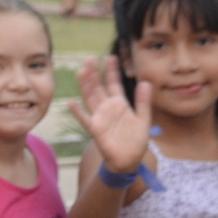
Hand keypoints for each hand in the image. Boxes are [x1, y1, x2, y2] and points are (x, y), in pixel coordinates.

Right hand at [68, 56, 152, 180]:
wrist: (129, 160)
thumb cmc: (136, 140)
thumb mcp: (144, 119)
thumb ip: (143, 101)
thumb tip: (146, 82)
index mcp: (119, 104)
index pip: (113, 83)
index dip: (112, 71)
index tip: (110, 57)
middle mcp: (107, 108)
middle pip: (98, 87)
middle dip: (94, 73)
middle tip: (90, 58)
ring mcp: (100, 117)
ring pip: (90, 97)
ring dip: (86, 85)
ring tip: (82, 71)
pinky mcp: (95, 129)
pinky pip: (84, 119)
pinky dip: (77, 111)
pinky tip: (71, 102)